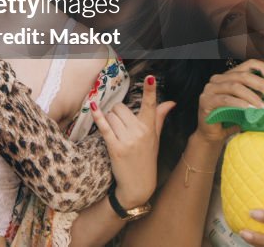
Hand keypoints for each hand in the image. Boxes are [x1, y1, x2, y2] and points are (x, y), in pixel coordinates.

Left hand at [89, 76, 175, 207]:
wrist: (138, 185)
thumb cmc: (146, 159)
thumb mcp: (155, 138)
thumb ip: (159, 117)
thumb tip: (171, 102)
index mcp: (150, 128)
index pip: (151, 106)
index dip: (151, 90)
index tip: (150, 77)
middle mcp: (140, 132)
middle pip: (121, 108)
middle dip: (117, 113)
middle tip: (121, 126)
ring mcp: (127, 140)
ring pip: (111, 116)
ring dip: (109, 120)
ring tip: (115, 133)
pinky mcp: (115, 147)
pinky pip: (104, 127)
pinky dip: (98, 116)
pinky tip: (92, 107)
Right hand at [198, 59, 263, 142]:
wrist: (214, 135)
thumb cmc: (231, 118)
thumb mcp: (248, 103)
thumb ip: (257, 92)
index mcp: (229, 76)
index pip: (248, 64)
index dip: (263, 68)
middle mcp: (218, 79)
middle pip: (243, 76)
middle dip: (262, 85)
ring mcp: (210, 89)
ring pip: (235, 86)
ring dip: (252, 97)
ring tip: (263, 107)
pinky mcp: (206, 100)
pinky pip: (225, 99)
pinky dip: (239, 104)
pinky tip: (249, 109)